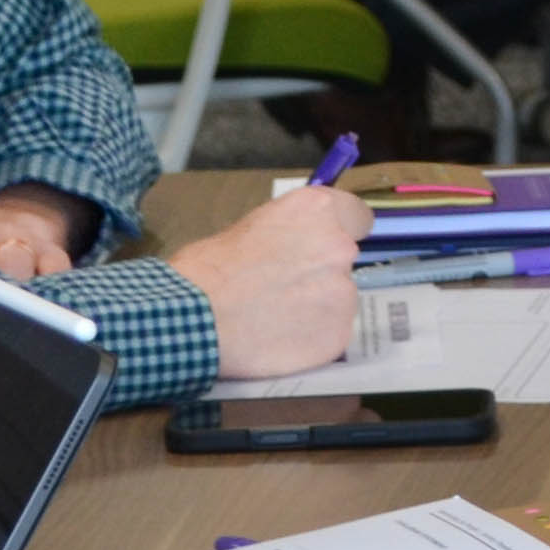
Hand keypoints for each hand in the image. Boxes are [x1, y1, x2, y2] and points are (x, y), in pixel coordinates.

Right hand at [164, 184, 371, 380]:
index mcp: (318, 210)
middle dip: (319, 272)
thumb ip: (287, 233)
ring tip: (274, 317)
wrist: (193, 318)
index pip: (356, 216)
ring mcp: (344, 292)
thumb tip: (291, 246)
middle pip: (343, 260)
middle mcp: (340, 246)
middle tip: (283, 287)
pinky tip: (278, 338)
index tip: (322, 246)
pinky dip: (310, 337)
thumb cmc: (206, 269)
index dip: (339, 232)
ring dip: (315, 306)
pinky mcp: (338, 333)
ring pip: (337, 298)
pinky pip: (330, 333)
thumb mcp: (249, 228)